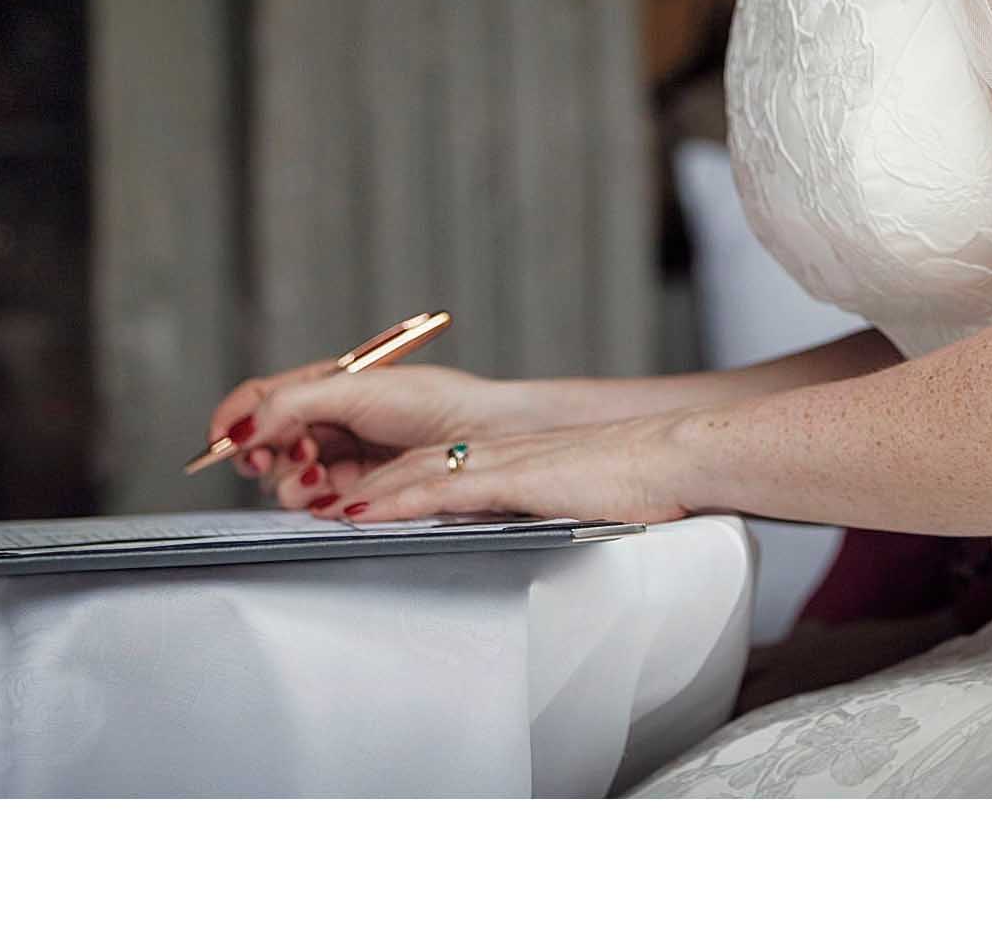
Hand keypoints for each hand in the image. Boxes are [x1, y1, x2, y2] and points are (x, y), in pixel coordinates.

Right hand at [201, 362, 527, 512]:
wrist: (478, 436)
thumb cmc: (431, 400)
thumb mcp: (354, 389)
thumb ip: (291, 404)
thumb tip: (241, 426)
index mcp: (323, 385)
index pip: (259, 399)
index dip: (233, 420)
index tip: (218, 443)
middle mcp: (326, 420)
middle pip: (265, 444)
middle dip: (264, 453)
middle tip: (281, 457)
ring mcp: (340, 456)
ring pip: (286, 478)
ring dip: (292, 479)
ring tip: (318, 472)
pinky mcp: (355, 490)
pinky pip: (314, 501)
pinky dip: (315, 499)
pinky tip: (333, 492)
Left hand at [332, 413, 694, 527]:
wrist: (676, 459)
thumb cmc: (642, 484)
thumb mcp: (577, 501)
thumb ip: (544, 515)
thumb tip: (531, 538)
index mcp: (512, 458)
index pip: (434, 464)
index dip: (388, 480)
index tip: (351, 498)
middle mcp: (497, 453)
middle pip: (411, 463)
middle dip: (361, 482)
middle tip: (315, 500)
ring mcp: (502, 462)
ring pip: (414, 473)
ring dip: (363, 492)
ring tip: (318, 509)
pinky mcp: (512, 478)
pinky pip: (440, 488)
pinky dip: (395, 499)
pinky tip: (363, 512)